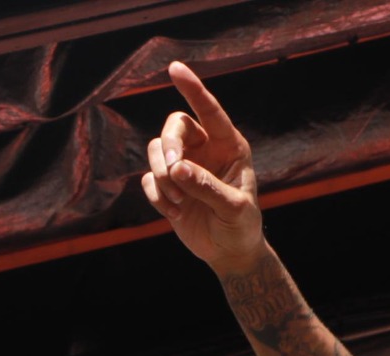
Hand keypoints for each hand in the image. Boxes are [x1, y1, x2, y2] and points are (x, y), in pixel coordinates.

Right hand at [140, 63, 264, 273]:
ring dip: (162, 175)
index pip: (209, 111)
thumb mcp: (234, 209)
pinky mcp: (166, 185)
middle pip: (174, 127)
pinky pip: (148, 179)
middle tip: (174, 172)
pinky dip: (157, 196)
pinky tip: (175, 213)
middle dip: (169, 146)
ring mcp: (183, 165)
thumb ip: (208, 187)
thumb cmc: (241, 226)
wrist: (229, 253)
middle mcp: (204, 149)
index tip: (175, 68)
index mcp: (228, 146)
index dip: (192, 89)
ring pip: (156, 150)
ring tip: (179, 201)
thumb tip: (178, 169)